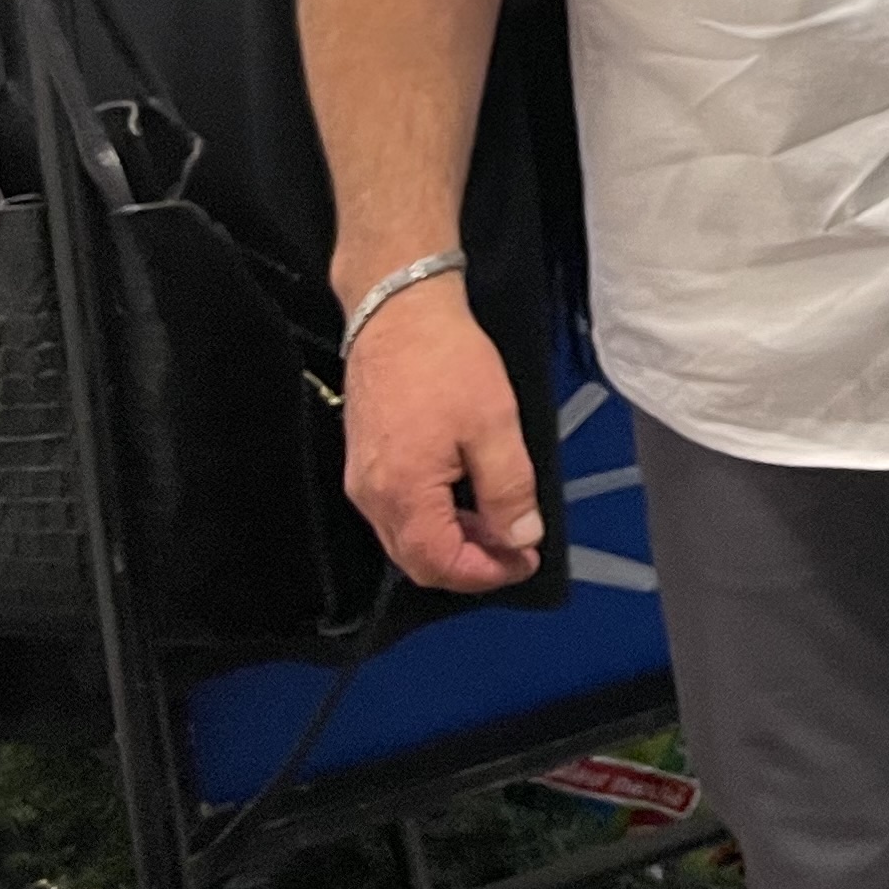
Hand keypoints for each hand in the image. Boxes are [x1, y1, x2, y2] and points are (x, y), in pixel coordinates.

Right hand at [338, 281, 541, 591]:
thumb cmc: (446, 363)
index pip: (439, 565)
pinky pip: (399, 513)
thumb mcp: (494, 425)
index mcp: (403, 494)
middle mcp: (373, 498)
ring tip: (500, 522)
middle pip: (419, 561)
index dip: (486, 573)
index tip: (524, 561)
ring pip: (407, 539)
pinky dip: (435, 519)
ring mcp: (364, 482)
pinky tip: (467, 498)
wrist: (398, 314)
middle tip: (517, 547)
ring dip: (454, 542)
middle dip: (471, 563)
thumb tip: (521, 537)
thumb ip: (508, 489)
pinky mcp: (366, 463)